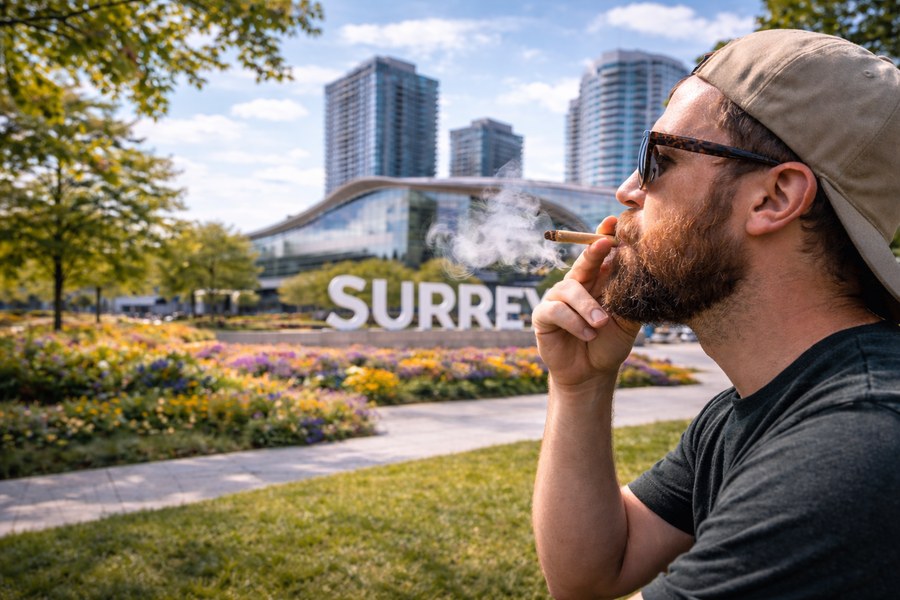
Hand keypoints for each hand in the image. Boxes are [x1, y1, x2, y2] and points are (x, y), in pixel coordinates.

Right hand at [533, 216, 639, 386]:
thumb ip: (630, 298)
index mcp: (597, 281)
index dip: (604, 236)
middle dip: (593, 252)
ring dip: (587, 306)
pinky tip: (587, 334)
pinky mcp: (543, 315)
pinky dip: (574, 322)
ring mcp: (557, 298)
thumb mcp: (626, 322)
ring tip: (601, 324)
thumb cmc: (609, 344)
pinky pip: (556, 310)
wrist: (592, 373)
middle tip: (605, 244)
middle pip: (583, 262)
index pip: (600, 255)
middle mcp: (576, 284)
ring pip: (570, 289)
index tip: (615, 221)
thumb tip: (642, 272)